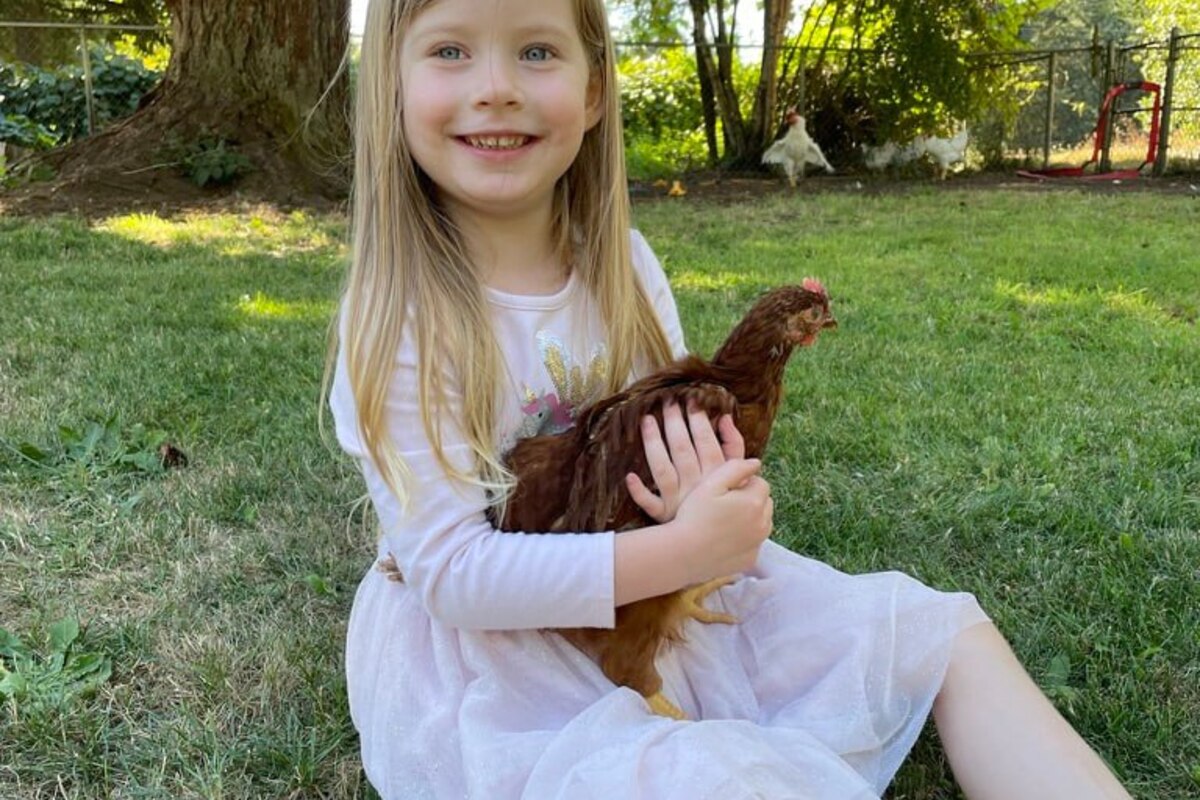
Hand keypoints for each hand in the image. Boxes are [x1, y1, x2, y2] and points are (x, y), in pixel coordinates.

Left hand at [626, 400, 744, 522]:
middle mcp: (696, 484)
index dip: (697, 419)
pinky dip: (639, 492)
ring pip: (662, 469)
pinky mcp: (664, 514)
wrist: (717, 536)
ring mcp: (678, 499)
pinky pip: (650, 504)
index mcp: (716, 474)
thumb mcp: (737, 472)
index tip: (690, 400)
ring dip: (653, 444)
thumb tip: (724, 417)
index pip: (705, 440)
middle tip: (667, 402)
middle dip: (674, 423)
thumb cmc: (727, 498)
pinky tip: (630, 476)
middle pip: (681, 449)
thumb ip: (734, 445)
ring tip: (647, 420)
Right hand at [671, 456, 772, 582]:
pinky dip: (745, 538)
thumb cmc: (694, 516)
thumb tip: (756, 463)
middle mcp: (762, 524)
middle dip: (750, 499)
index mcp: (754, 502)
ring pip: (762, 522)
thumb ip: (735, 468)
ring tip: (724, 520)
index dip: (743, 483)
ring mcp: (757, 544)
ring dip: (750, 518)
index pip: (760, 483)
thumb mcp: (710, 484)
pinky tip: (724, 538)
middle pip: (764, 503)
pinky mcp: (750, 559)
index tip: (724, 490)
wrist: (683, 553)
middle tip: (724, 504)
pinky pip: (754, 542)